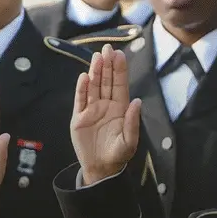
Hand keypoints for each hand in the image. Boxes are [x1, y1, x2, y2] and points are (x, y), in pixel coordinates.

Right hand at [71, 45, 142, 185]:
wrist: (101, 169)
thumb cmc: (118, 155)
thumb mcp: (130, 141)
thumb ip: (133, 121)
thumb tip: (137, 101)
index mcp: (120, 108)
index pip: (120, 84)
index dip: (120, 70)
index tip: (119, 54)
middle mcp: (106, 105)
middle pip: (106, 81)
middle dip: (107, 65)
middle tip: (107, 48)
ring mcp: (92, 110)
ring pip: (93, 87)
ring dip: (95, 72)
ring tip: (97, 57)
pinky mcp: (79, 118)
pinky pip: (80, 100)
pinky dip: (81, 89)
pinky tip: (84, 77)